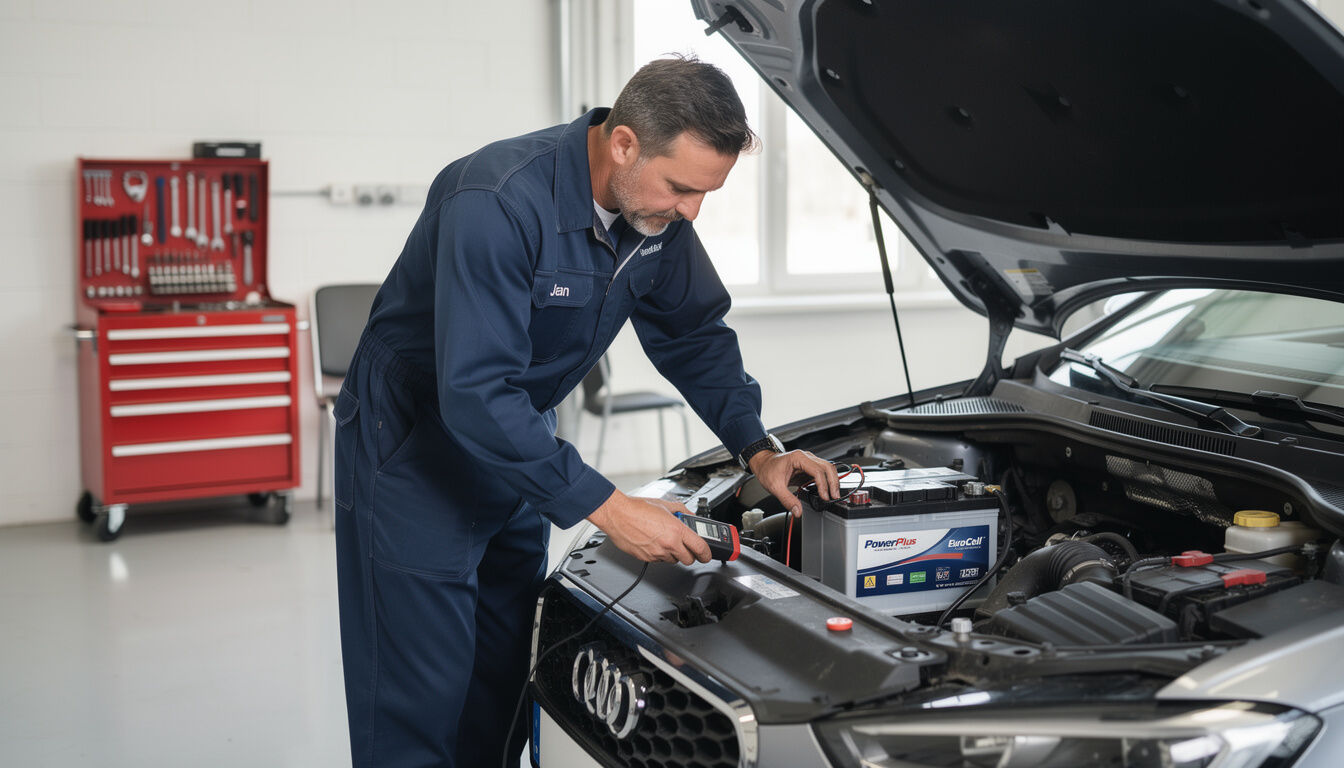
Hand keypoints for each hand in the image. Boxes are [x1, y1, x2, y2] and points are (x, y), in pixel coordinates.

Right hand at [587, 490, 711, 564]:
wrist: (617, 515)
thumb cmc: (637, 508)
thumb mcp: (665, 505)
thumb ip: (682, 511)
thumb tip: (690, 516)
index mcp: (676, 530)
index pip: (700, 548)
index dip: (707, 554)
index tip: (707, 555)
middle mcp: (668, 544)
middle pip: (689, 559)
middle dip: (690, 554)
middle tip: (687, 546)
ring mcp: (657, 553)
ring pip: (674, 560)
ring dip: (674, 553)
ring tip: (665, 540)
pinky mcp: (646, 558)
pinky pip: (659, 560)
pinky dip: (660, 554)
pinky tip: (654, 542)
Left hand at [749, 449, 838, 516]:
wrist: (763, 463)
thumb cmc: (767, 469)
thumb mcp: (775, 487)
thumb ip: (787, 500)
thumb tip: (798, 511)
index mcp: (798, 458)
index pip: (817, 471)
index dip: (823, 485)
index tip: (824, 496)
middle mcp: (806, 457)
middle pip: (827, 467)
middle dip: (833, 482)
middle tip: (834, 496)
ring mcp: (808, 461)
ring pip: (827, 468)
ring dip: (832, 481)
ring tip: (833, 495)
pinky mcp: (808, 467)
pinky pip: (822, 473)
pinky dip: (827, 481)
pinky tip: (826, 491)